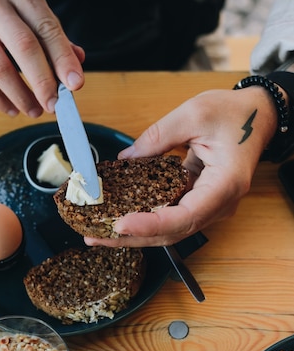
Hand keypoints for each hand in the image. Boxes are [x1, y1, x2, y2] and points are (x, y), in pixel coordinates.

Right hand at [0, 0, 84, 115]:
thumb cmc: (10, 14)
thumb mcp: (34, 15)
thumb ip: (57, 41)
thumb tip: (76, 71)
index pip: (46, 28)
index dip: (62, 59)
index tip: (75, 84)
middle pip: (23, 47)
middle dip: (42, 80)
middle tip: (54, 104)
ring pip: (0, 68)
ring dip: (21, 96)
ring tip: (36, 111)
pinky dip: (0, 100)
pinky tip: (14, 109)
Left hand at [85, 87, 277, 246]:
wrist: (257, 117)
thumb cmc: (233, 114)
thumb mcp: (192, 114)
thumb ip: (156, 137)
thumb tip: (125, 159)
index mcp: (224, 183)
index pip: (186, 216)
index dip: (151, 224)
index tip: (120, 224)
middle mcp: (219, 203)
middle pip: (173, 232)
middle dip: (132, 237)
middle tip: (94, 236)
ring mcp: (210, 206)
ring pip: (169, 230)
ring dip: (134, 234)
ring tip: (98, 234)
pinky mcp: (198, 201)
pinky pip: (170, 217)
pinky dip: (144, 220)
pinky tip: (117, 219)